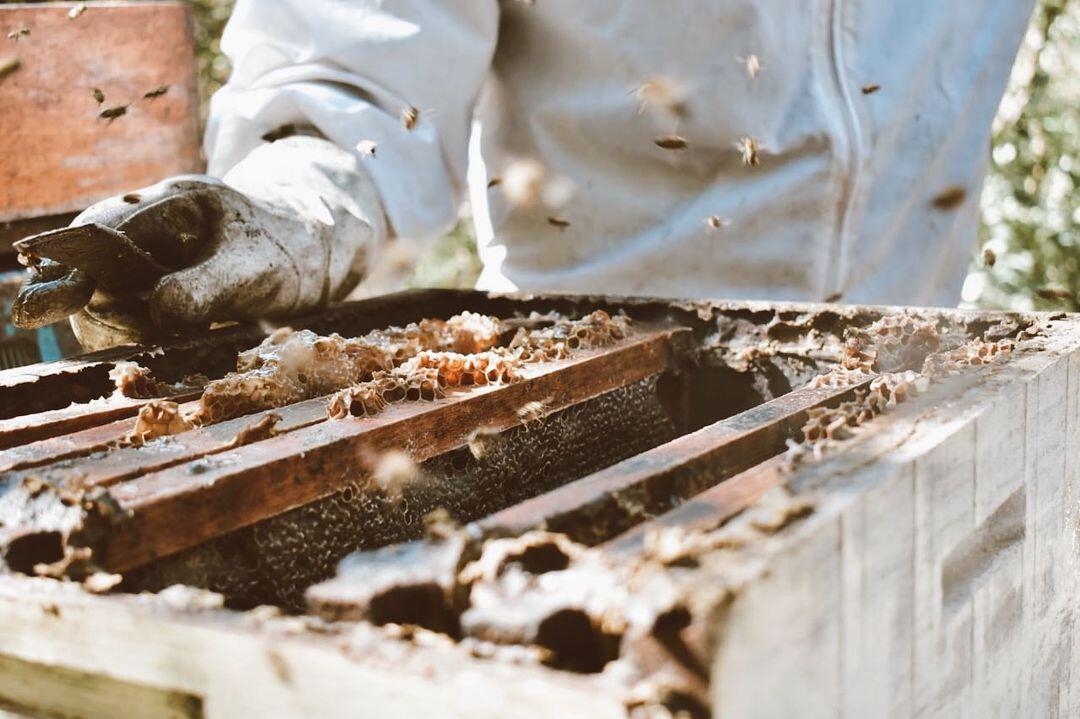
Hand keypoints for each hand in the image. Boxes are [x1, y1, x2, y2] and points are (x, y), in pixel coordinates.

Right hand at [14, 171, 369, 350]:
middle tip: (110, 333)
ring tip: (151, 342)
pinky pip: (120, 306)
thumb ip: (208, 288)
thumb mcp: (255, 270)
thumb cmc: (287, 253)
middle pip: (89, 262)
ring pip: (100, 290)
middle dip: (93, 304)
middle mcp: (150, 220)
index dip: (78, 269)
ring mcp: (147, 249)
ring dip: (112, 324)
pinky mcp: (151, 277)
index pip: (103, 232)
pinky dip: (128, 331)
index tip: (68, 302)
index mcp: (174, 202)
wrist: (313, 251)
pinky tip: (154, 343)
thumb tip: (158, 312)